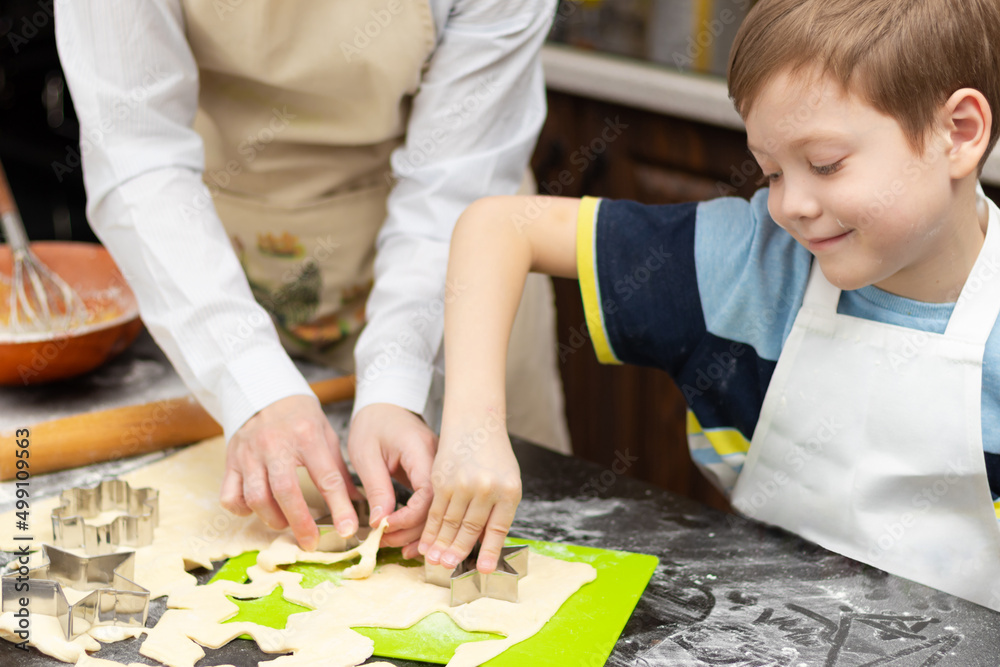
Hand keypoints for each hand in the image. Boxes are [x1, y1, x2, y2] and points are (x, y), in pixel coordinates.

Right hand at [220, 394, 357, 550]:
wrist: (264, 393)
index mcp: (307, 437)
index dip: (339, 506)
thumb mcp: (326, 435)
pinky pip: (230, 495)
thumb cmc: (300, 418)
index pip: (326, 477)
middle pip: (286, 492)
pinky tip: (255, 510)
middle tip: (310, 542)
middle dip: (300, 523)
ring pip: (256, 497)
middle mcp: (276, 445)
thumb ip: (339, 469)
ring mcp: (250, 454)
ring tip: (284, 524)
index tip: (348, 529)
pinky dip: (241, 509)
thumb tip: (357, 502)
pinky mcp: (230, 461)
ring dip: (272, 518)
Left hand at [347, 403, 436, 558]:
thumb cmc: (373, 424)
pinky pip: (432, 503)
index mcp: (420, 450)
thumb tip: (380, 523)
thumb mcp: (366, 455)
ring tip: (390, 543)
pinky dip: (418, 522)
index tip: (384, 527)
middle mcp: (438, 460)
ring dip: (415, 531)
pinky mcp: (434, 475)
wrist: (384, 405)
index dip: (408, 518)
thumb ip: (377, 488)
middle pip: (437, 506)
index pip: (428, 493)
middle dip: (411, 530)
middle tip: (384, 542)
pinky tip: (404, 536)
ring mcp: (439, 469)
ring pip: (437, 509)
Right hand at [419, 413, 520, 573]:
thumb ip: (499, 512)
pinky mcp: (442, 479)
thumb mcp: (508, 481)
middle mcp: (486, 488)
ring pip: (449, 522)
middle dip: (457, 552)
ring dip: (440, 545)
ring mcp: (463, 483)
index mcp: (509, 491)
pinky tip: (426, 541)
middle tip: (448, 569)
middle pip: (470, 528)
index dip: (489, 552)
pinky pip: (435, 510)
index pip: (498, 529)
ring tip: (434, 561)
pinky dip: (429, 529)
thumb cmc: (495, 456)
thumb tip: (486, 546)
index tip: (483, 570)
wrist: (476, 423)